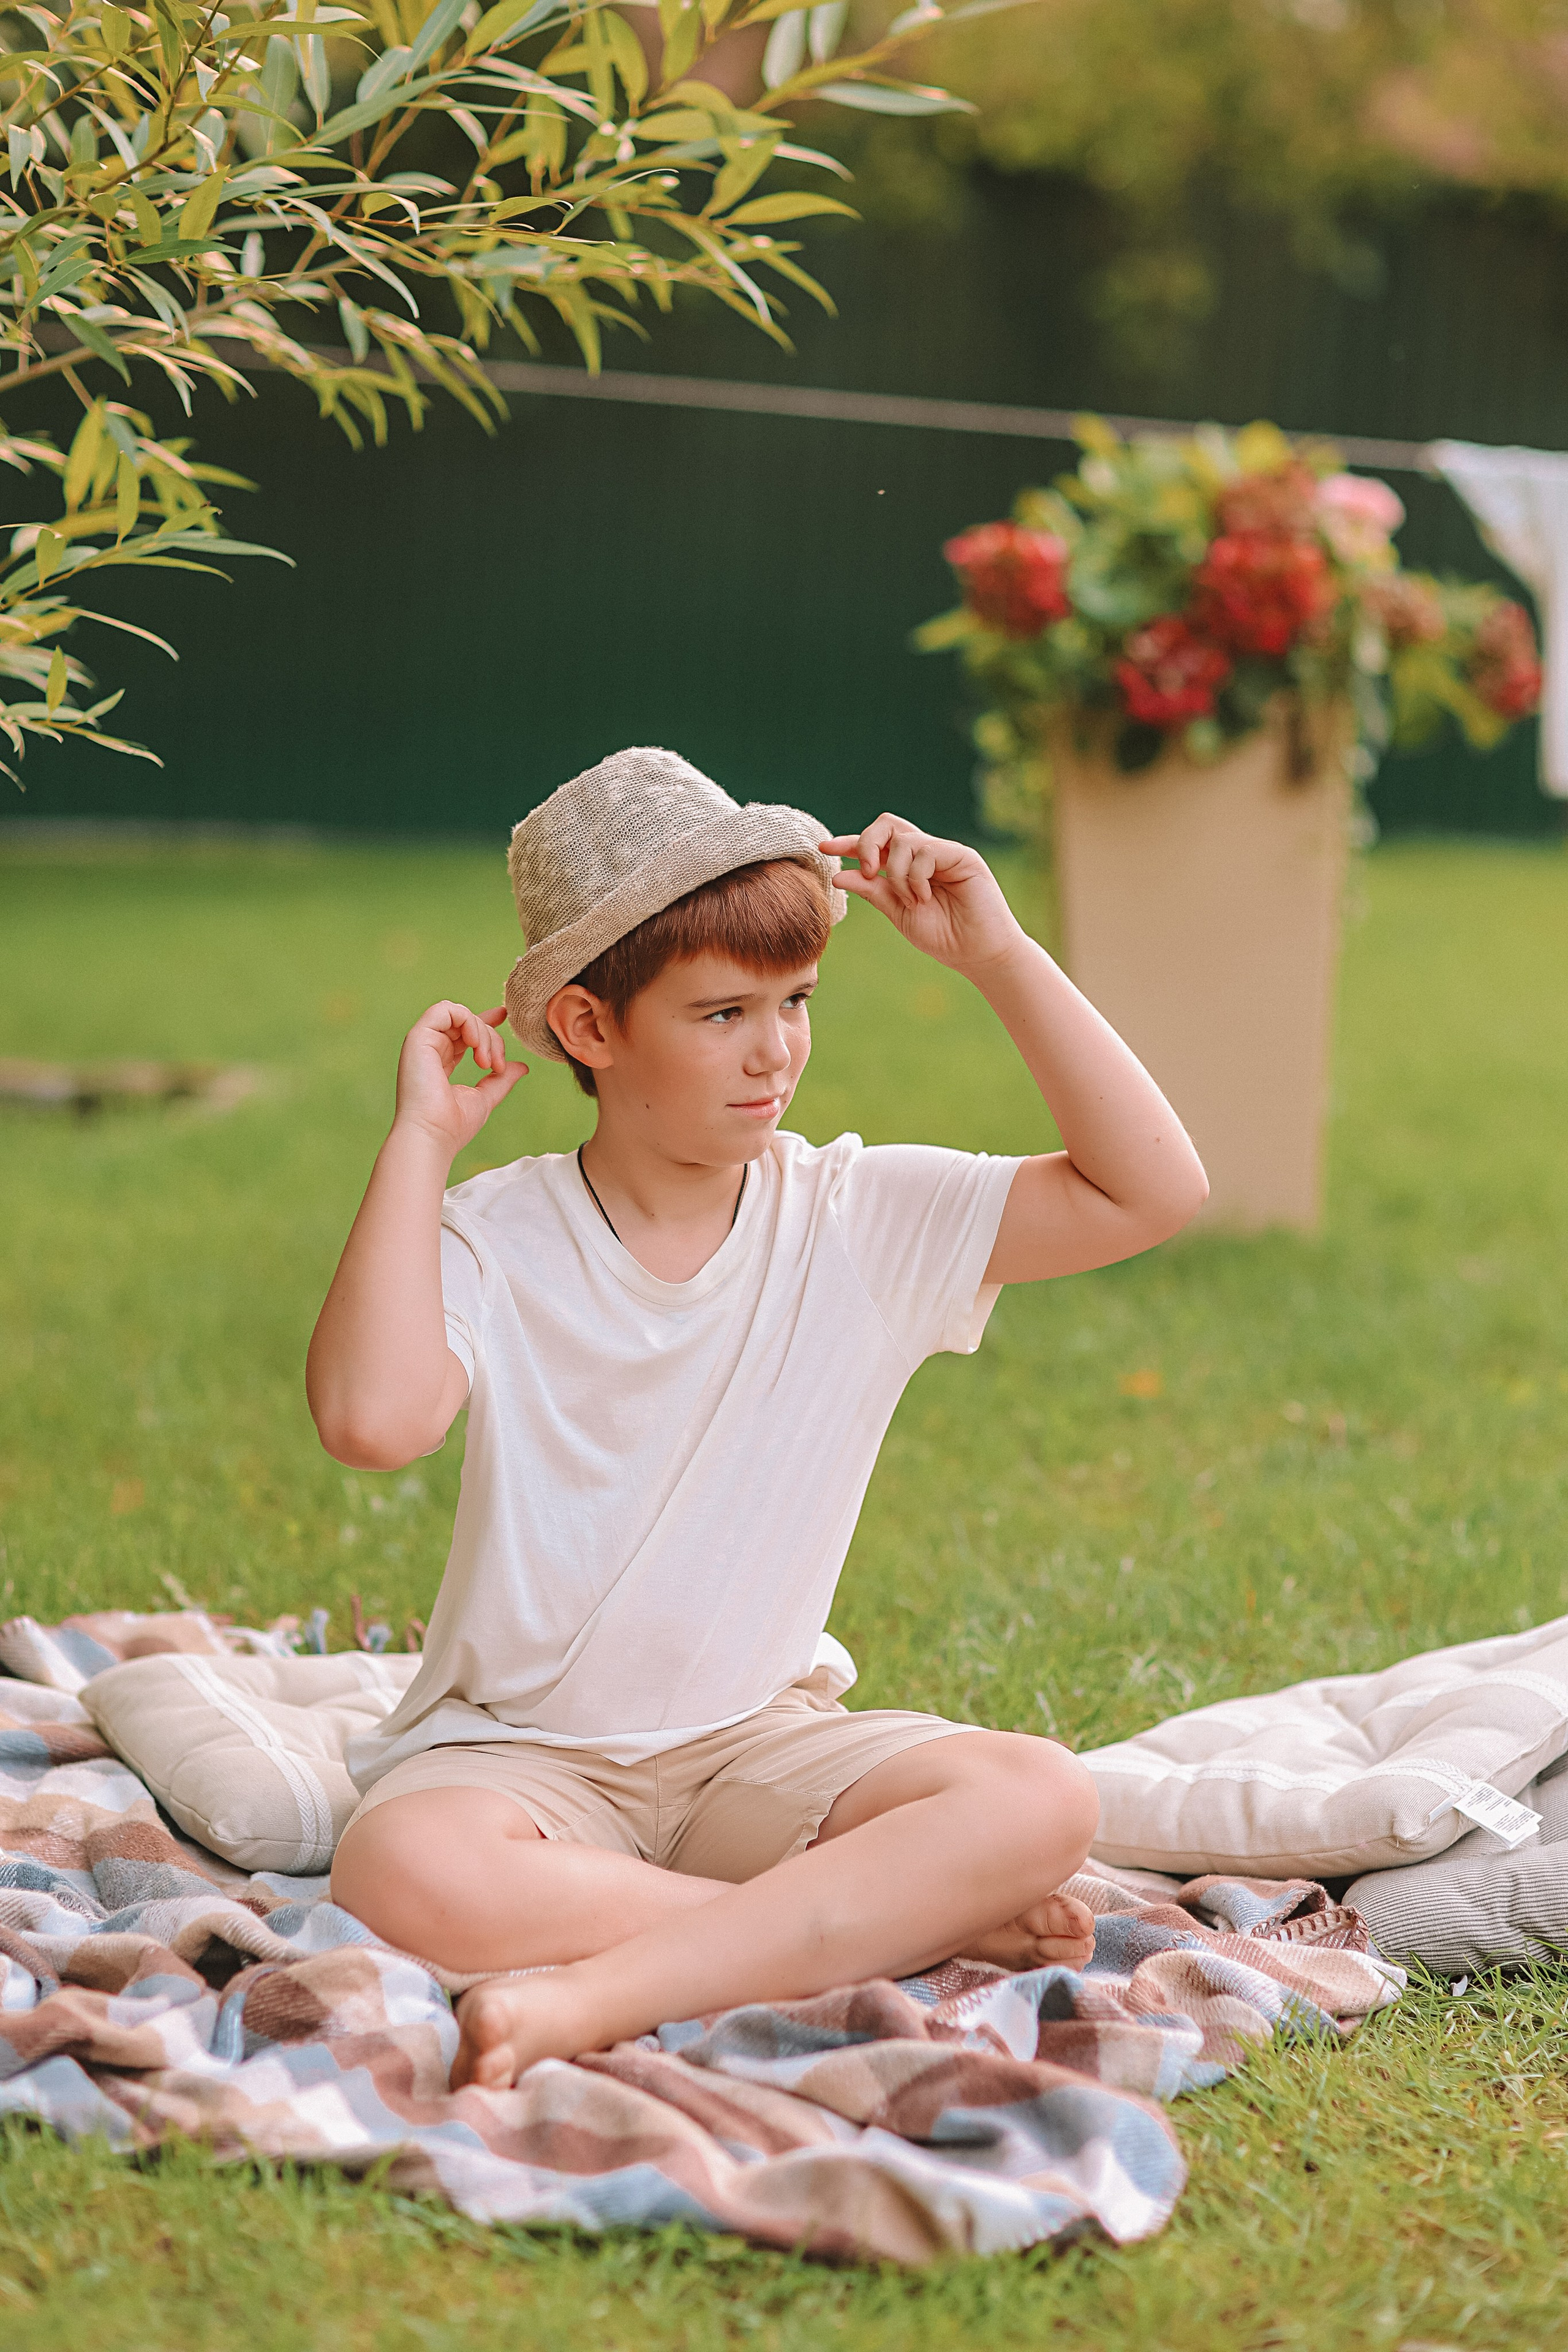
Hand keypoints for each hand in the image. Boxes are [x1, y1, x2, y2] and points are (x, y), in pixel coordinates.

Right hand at [392, 1001, 525, 1158]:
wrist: (432, 1135)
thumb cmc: (453, 1125)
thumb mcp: (485, 1098)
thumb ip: (500, 1080)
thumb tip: (521, 1067)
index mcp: (442, 1061)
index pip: (463, 1031)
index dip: (484, 1020)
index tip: (504, 1015)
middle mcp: (431, 1049)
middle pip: (467, 1023)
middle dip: (491, 1037)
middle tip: (497, 1066)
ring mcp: (423, 1043)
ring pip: (459, 1014)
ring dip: (481, 1031)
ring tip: (486, 1062)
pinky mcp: (417, 1038)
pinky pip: (444, 1010)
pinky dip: (466, 1020)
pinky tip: (475, 1043)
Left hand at [819, 816, 1022, 973]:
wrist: (977, 954)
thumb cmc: (943, 936)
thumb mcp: (898, 913)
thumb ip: (873, 891)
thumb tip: (839, 873)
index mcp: (908, 866)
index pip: (875, 844)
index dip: (849, 842)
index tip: (824, 849)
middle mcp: (925, 854)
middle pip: (887, 825)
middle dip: (868, 843)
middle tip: (869, 871)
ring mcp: (944, 852)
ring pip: (904, 840)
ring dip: (897, 873)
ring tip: (912, 900)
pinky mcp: (962, 856)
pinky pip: (927, 851)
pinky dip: (917, 876)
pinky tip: (926, 897)